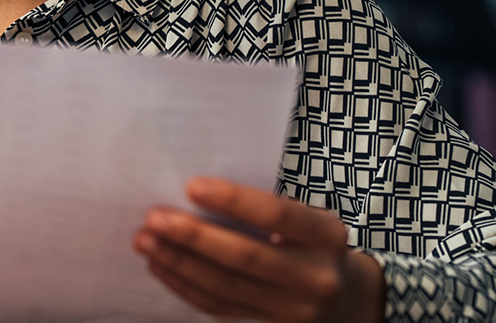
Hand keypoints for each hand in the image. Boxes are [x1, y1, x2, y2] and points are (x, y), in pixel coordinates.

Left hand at [134, 177, 384, 322]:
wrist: (349, 298)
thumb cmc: (314, 243)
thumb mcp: (308, 218)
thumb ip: (265, 208)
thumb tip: (194, 191)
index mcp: (327, 236)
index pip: (276, 216)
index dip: (233, 201)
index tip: (192, 186)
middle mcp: (315, 276)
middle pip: (246, 257)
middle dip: (194, 238)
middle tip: (154, 219)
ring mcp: (294, 309)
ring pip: (227, 286)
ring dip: (180, 263)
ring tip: (146, 241)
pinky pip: (221, 307)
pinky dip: (186, 286)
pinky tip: (161, 267)